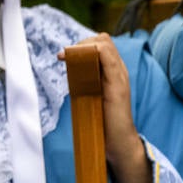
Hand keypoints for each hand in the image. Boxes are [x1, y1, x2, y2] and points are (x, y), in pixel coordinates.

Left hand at [58, 34, 150, 182]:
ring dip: (81, 47)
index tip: (62, 56)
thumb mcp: (90, 95)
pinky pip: (107, 57)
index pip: (101, 44)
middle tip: (63, 57)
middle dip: (79, 44)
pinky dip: (90, 53)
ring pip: (103, 44)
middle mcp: (119, 70)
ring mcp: (120, 76)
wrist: (117, 142)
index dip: (81, 45)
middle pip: (102, 40)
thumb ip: (85, 81)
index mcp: (112, 72)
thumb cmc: (102, 122)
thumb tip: (71, 70)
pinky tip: (75, 62)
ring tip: (66, 58)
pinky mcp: (118, 85)